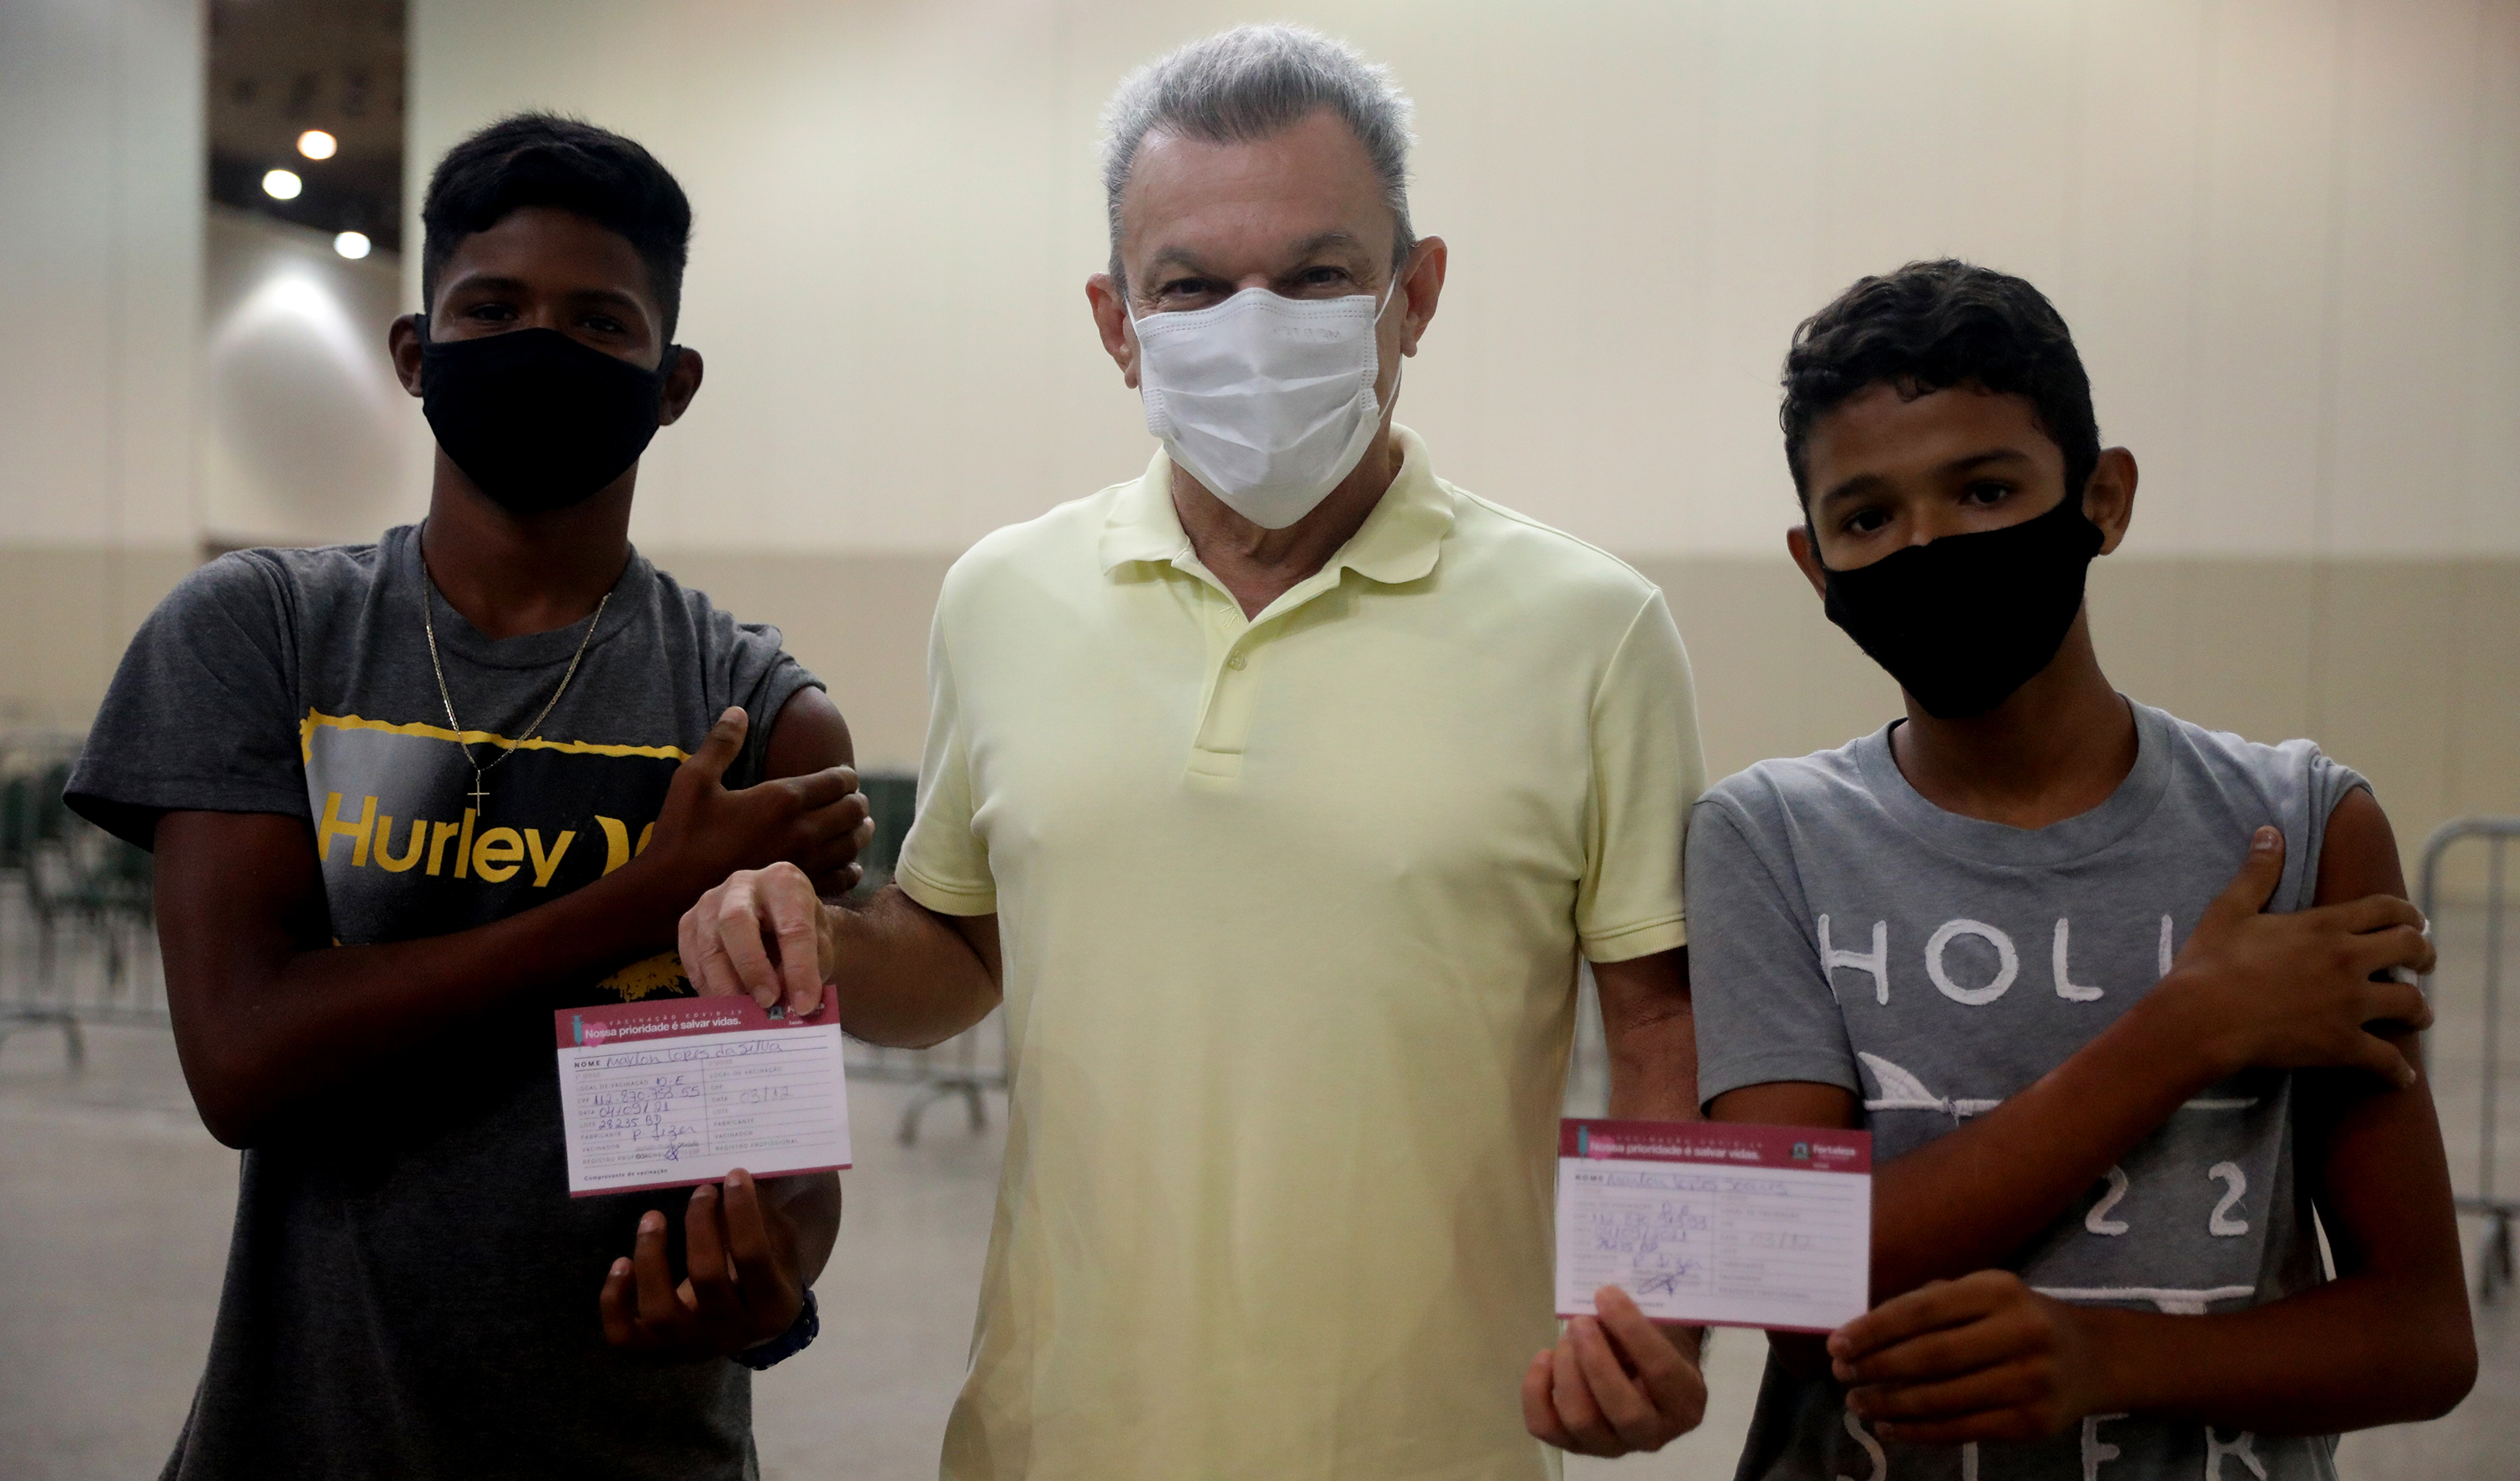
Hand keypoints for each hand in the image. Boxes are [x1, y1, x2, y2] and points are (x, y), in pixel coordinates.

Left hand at [600, 1169, 806, 1361]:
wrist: (746, 1329)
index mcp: (772, 1307)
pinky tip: (621, 1263)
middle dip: (700, 1226)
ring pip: (660, 1311)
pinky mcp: (656, 1353)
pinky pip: (623, 1335)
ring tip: (652, 1218)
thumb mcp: (780, 1249)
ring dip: (651, 1257)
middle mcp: (732, 1334)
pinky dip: (614, 1300)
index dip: (742, 1212)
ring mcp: (691, 1348)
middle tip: (701, 1191)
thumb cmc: (762, 1277)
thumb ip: (764, 1218)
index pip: (754, 1256)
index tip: (733, 1176)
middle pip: (708, 1278)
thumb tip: (733, 1181)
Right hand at [641, 708, 873, 905]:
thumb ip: (721, 744)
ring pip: (852, 845)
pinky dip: (851, 869)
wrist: (670, 894)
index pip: (837, 781)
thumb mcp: (693, 781)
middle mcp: (801, 830)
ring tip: (859, 826)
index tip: (845, 776)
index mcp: (781, 799)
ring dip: (859, 832)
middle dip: (857, 801)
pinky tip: (848, 864)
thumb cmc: (681, 835)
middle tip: (855, 799)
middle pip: (852, 811)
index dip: (847, 776)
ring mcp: (804, 864)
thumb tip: (738, 711)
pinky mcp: (798, 891)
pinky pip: (842, 879)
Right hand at [681, 861, 832, 1015]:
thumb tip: (787, 1005)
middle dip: (751, 968)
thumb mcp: (819, 947)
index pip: (793, 925)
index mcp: (785, 882)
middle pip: (735, 922)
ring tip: (744, 1014)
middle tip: (767, 1003)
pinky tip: (725, 1004)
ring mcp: (710, 901)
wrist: (779, 920)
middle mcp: (743, 884)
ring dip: (725, 985)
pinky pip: (691, 958)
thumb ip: (808, 971)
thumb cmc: (802, 934)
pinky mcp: (689, 922)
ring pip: (708, 944)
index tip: (804, 1004)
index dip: (799, 968)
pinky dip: (707, 987)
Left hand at [1521, 1286, 1706, 1455]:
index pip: (1662, 1373)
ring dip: (1567, 1371)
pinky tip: (1544, 1356)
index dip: (1633, 1331)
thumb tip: (1602, 1299)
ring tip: (1566, 1337)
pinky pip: (1546, 1426)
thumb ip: (1639, 1318)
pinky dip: (1536, 1391)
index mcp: (1685, 1403)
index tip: (1607, 1294)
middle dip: (1596, 1359)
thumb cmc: (1654, 1341)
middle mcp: (1652, 1435)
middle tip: (1581, 1320)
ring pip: (1581, 1420)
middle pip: (1623, 1410)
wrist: (1643, 1369)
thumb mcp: (1660, 1326)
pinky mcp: (1573, 1444)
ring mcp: (1611, 1445)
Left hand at [1832, 1270, 2103, 1443]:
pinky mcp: (2032, 1422)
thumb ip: (1931, 1304)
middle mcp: (2019, 1332)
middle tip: (1841, 1375)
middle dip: (1876, 1368)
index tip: (1836, 1343)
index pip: (1922, 1310)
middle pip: (1930, 1356)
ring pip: (1942, 1399)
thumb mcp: (1984, 1294)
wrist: (2092, 1358)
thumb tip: (1862, 1331)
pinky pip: (1963, 1430)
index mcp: (1998, 1290)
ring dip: (1890, 1405)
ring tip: (1858, 1404)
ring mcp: (2030, 1380)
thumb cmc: (2018, 1319)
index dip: (1873, 1329)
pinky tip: (1891, 1427)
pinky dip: (1919, 1431)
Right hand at [2153, 826, 2433, 1086]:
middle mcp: (2348, 960)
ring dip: (2420, 1010)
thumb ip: (2258, 871)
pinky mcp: (2342, 1045)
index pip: (2387, 909)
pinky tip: (2402, 1076)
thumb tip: (2270, 832)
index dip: (2408, 914)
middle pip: (2411, 949)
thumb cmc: (2210, 963)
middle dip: (2424, 955)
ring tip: (2418, 1016)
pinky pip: (2387, 1060)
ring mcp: (2350, 1005)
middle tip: (2422, 964)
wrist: (2201, 1019)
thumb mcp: (2231, 909)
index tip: (2413, 923)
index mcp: (2325, 925)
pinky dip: (2398, 1071)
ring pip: (2411, 1004)